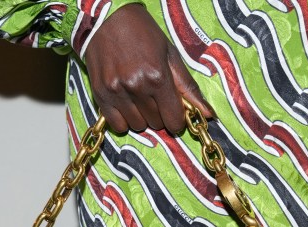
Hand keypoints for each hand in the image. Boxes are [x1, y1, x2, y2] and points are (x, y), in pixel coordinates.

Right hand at [81, 4, 212, 134]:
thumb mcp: (170, 54)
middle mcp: (137, 86)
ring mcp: (116, 92)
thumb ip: (188, 87)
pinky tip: (126, 105)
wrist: (106, 19)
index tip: (174, 113)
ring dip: (142, 117)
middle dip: (160, 115)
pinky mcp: (100, 94)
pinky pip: (117, 125)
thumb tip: (208, 114)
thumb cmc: (141, 33)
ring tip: (139, 98)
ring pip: (137, 126)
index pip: (174, 119)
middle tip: (155, 97)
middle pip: (157, 123)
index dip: (177, 120)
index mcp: (158, 76)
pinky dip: (124, 120)